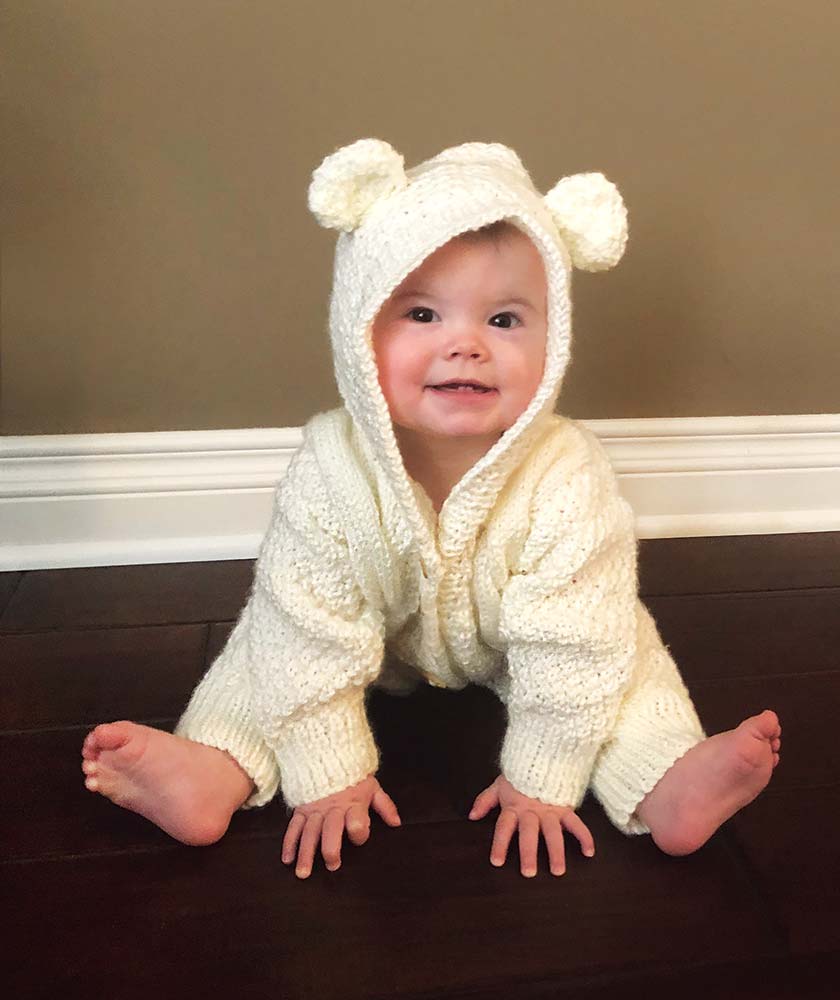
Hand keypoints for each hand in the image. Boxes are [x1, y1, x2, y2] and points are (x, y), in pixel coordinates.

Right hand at [281, 774, 400, 878]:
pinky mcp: (301, 809)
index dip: (360, 833)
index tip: (359, 838)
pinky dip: (289, 842)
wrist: (327, 755)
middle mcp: (333, 809)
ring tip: (303, 873)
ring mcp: (315, 810)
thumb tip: (396, 823)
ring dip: (305, 853)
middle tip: (332, 866)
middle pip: (331, 831)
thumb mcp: (372, 787)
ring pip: (309, 833)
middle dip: (331, 850)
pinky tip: (287, 858)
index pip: (357, 823)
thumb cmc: (353, 776)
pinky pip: (294, 826)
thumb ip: (384, 805)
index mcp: (353, 804)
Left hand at [468, 774, 594, 877]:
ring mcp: (550, 811)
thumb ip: (485, 800)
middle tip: (529, 872)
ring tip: (558, 870)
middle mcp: (532, 812)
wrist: (541, 755)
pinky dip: (584, 836)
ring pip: (553, 833)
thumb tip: (472, 816)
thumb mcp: (499, 785)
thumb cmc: (519, 774)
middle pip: (529, 833)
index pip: (504, 827)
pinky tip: (589, 852)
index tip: (497, 862)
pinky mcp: (565, 808)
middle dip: (529, 852)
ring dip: (556, 851)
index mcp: (514, 807)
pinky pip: (576, 823)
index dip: (500, 843)